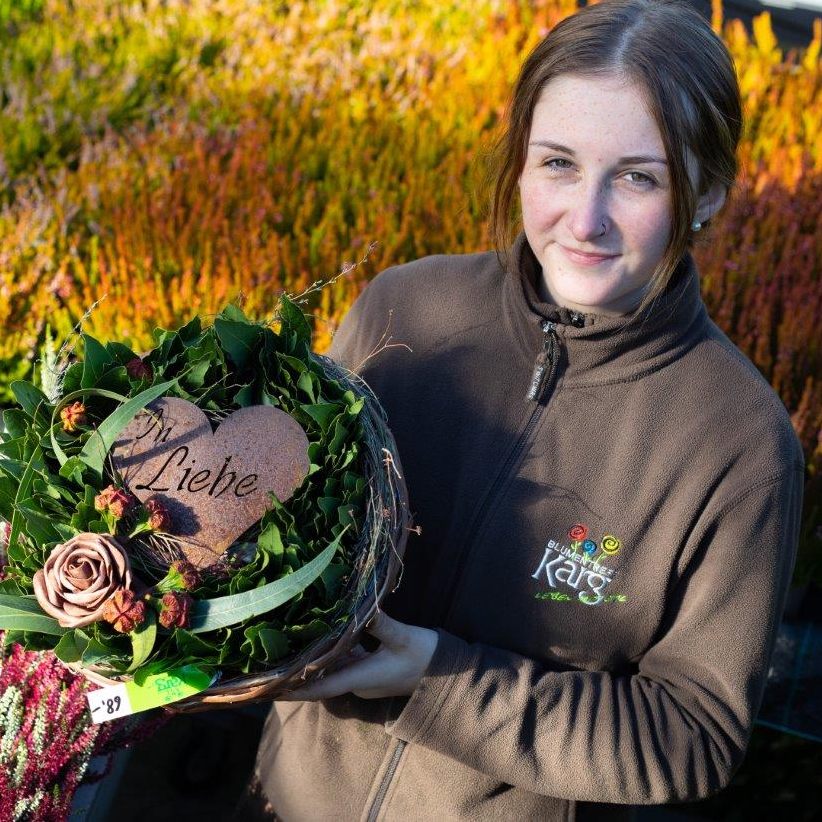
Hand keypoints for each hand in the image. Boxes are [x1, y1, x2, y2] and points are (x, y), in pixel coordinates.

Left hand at [278, 612, 437, 700]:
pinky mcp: (371, 668)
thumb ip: (381, 625)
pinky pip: (343, 663)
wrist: (447, 673)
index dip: (293, 688)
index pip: (319, 687)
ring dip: (312, 662)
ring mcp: (364, 677)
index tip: (269, 687)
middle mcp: (357, 681)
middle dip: (296, 672)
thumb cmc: (425, 656)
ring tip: (288, 646)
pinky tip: (323, 636)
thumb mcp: (403, 637)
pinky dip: (330, 654)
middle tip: (271, 660)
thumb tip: (362, 609)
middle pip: (319, 679)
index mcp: (360, 677)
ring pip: (330, 670)